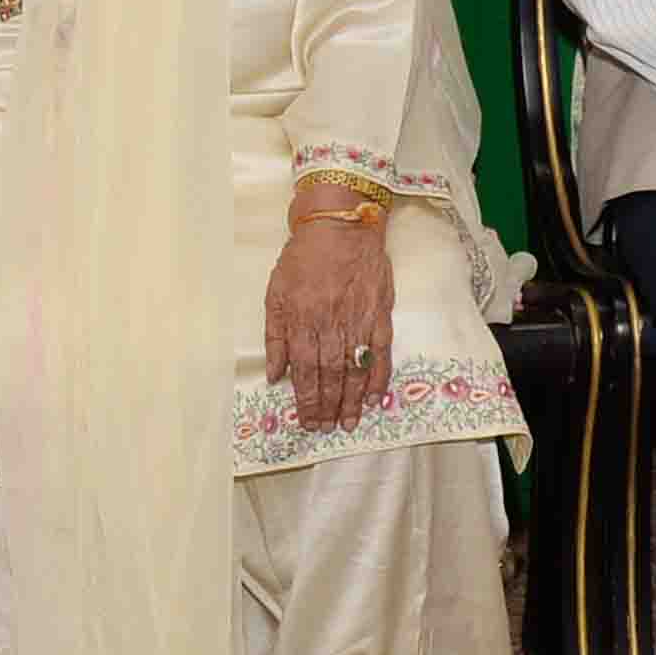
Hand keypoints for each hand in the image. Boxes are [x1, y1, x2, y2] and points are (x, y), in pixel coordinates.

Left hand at [264, 202, 397, 432]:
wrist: (341, 225)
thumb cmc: (303, 258)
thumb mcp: (275, 292)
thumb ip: (274, 336)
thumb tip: (274, 375)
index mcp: (303, 320)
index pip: (303, 370)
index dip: (306, 400)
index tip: (307, 421)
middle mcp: (331, 325)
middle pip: (330, 375)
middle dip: (328, 406)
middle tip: (327, 429)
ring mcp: (358, 321)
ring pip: (355, 369)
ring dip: (352, 400)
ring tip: (349, 423)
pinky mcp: (380, 315)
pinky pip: (381, 353)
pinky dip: (379, 377)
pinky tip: (375, 397)